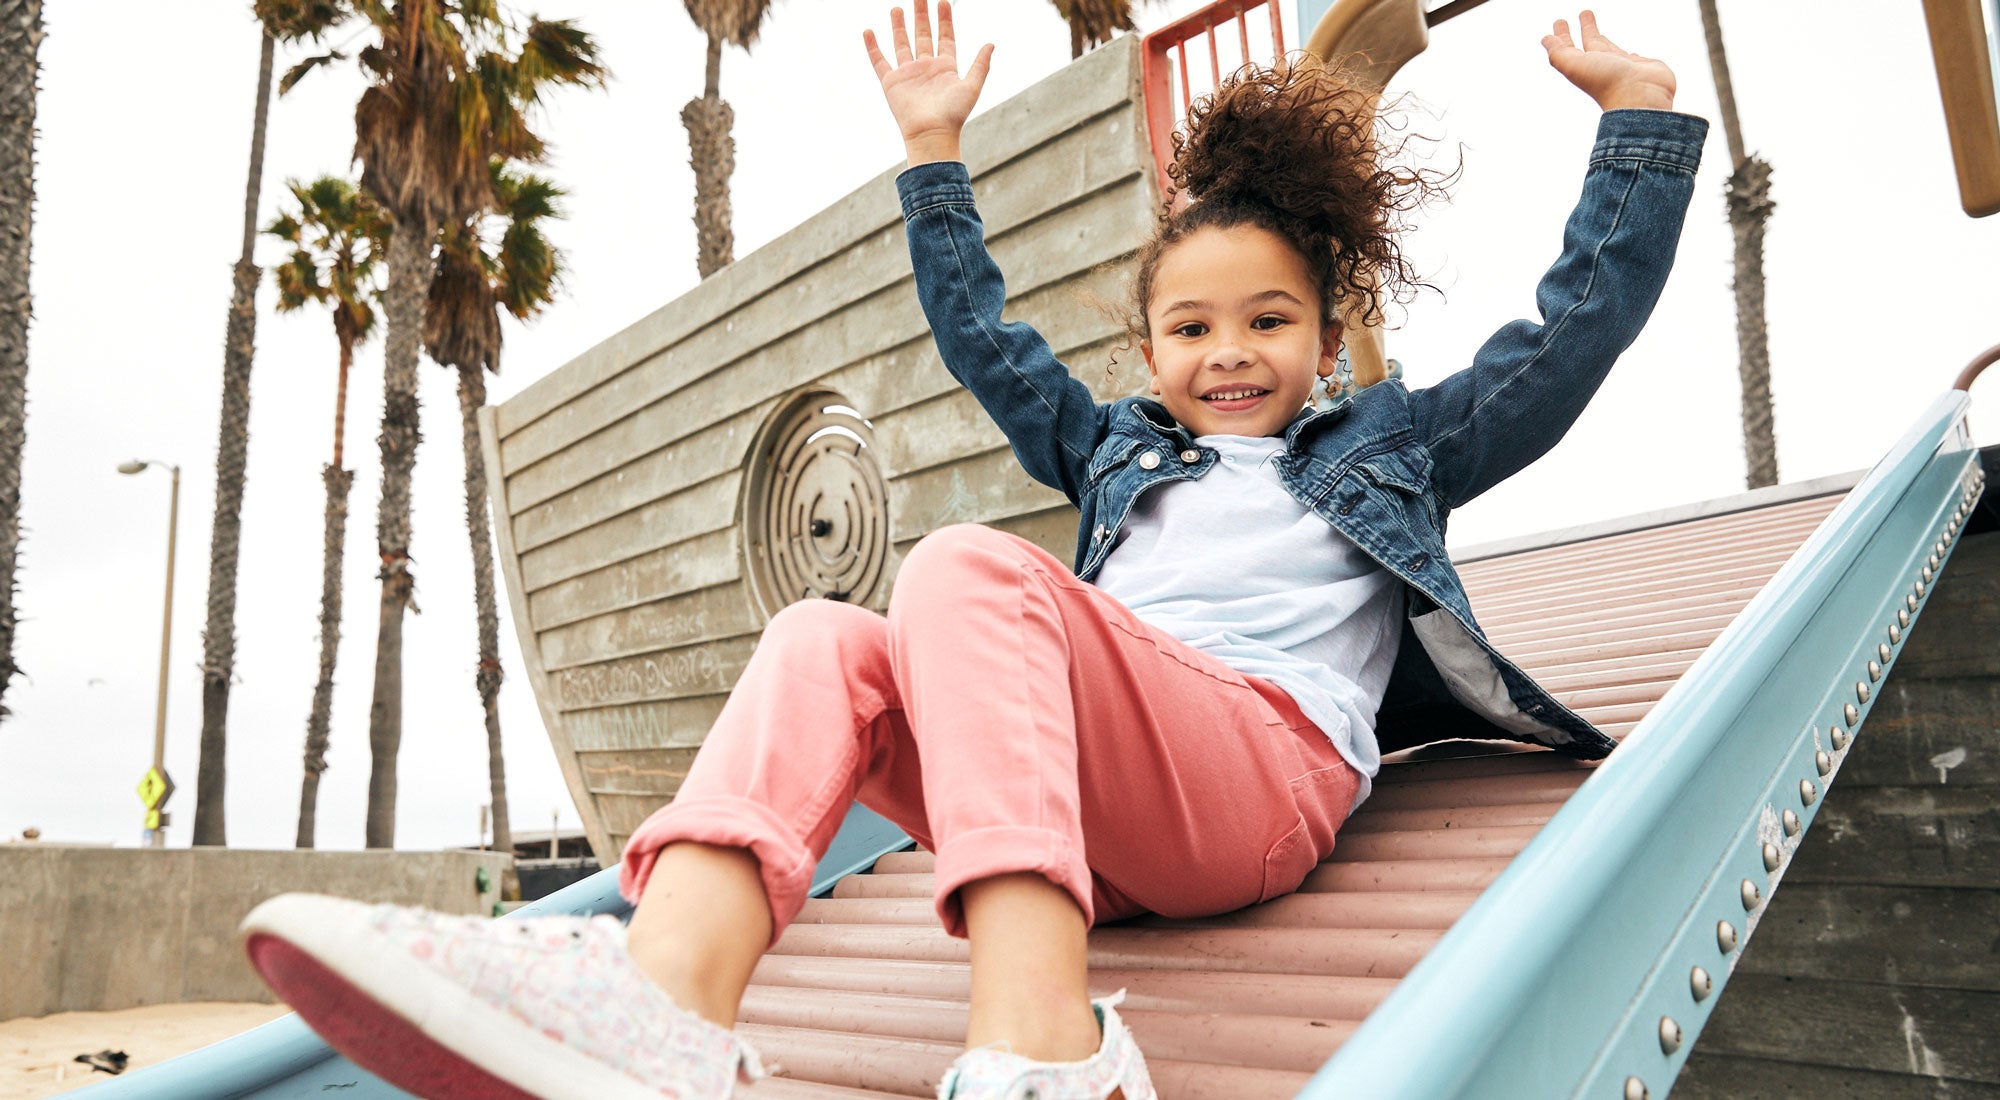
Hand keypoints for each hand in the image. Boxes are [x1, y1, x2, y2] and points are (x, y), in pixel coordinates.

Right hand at [864, 0, 994, 164]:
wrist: (931, 134)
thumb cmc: (953, 115)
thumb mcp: (972, 86)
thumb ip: (981, 65)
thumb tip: (991, 44)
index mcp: (945, 68)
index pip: (945, 37)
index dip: (945, 20)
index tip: (943, 1)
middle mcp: (926, 68)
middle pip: (923, 35)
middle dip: (922, 15)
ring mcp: (908, 74)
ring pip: (902, 44)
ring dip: (899, 26)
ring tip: (897, 8)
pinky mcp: (891, 83)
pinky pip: (879, 61)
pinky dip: (873, 47)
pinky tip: (868, 32)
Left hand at [1542, 11, 1675, 111]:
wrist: (1641, 97)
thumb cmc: (1607, 83)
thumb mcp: (1574, 66)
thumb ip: (1558, 54)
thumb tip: (1545, 39)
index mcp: (1585, 65)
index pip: (1571, 46)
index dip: (1563, 35)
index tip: (1559, 22)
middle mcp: (1603, 65)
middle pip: (1592, 43)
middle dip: (1586, 29)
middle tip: (1584, 14)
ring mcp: (1623, 66)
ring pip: (1612, 49)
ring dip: (1605, 40)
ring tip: (1600, 33)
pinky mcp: (1643, 66)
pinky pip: (1633, 57)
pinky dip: (1629, 54)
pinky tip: (1629, 54)